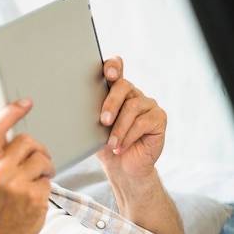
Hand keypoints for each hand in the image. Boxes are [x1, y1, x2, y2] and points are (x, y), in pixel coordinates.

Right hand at [0, 99, 54, 233]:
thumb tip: (12, 137)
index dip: (11, 111)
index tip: (25, 103)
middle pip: (26, 140)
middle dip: (37, 148)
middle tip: (39, 162)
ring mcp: (15, 183)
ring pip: (40, 157)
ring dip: (45, 166)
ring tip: (38, 180)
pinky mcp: (33, 195)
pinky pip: (47, 177)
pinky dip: (45, 185)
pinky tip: (35, 199)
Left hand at [97, 56, 166, 178]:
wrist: (122, 167)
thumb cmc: (104, 145)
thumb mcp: (92, 130)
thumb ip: (88, 115)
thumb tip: (73, 110)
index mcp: (115, 92)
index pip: (116, 68)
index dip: (113, 66)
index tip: (108, 73)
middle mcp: (133, 93)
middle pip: (123, 86)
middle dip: (111, 103)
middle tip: (103, 121)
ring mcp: (147, 104)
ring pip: (132, 107)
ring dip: (118, 129)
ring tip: (110, 144)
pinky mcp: (159, 117)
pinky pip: (142, 123)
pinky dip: (128, 137)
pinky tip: (120, 148)